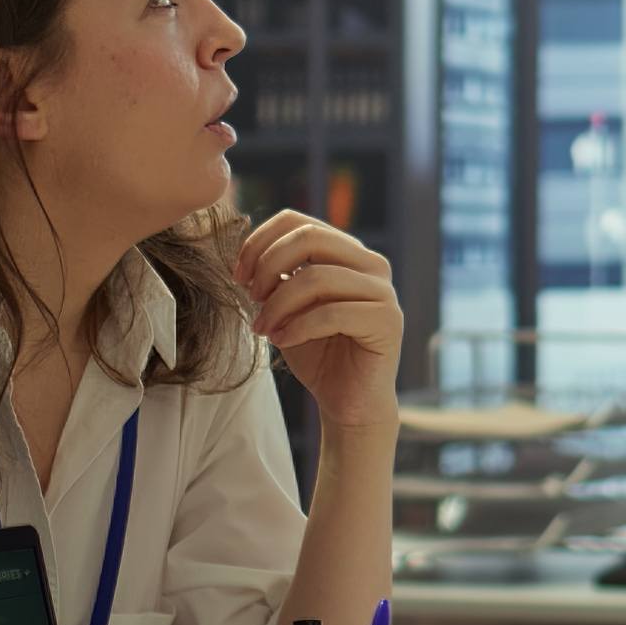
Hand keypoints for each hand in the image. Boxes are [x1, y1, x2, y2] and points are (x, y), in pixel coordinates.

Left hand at [237, 211, 403, 432]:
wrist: (348, 403)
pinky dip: (298, 327)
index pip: (299, 221)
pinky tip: (283, 340)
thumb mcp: (287, 307)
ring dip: (278, 304)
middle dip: (268, 265)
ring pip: (318, 277)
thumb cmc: (317, 353)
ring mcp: (383, 291)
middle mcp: (370, 264)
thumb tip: (248, 251)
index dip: (260, 241)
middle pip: (310, 238)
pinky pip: (332, 313)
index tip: (238, 274)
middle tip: (250, 297)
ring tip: (263, 328)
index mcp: (347, 252)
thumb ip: (276, 276)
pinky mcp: (387, 321)